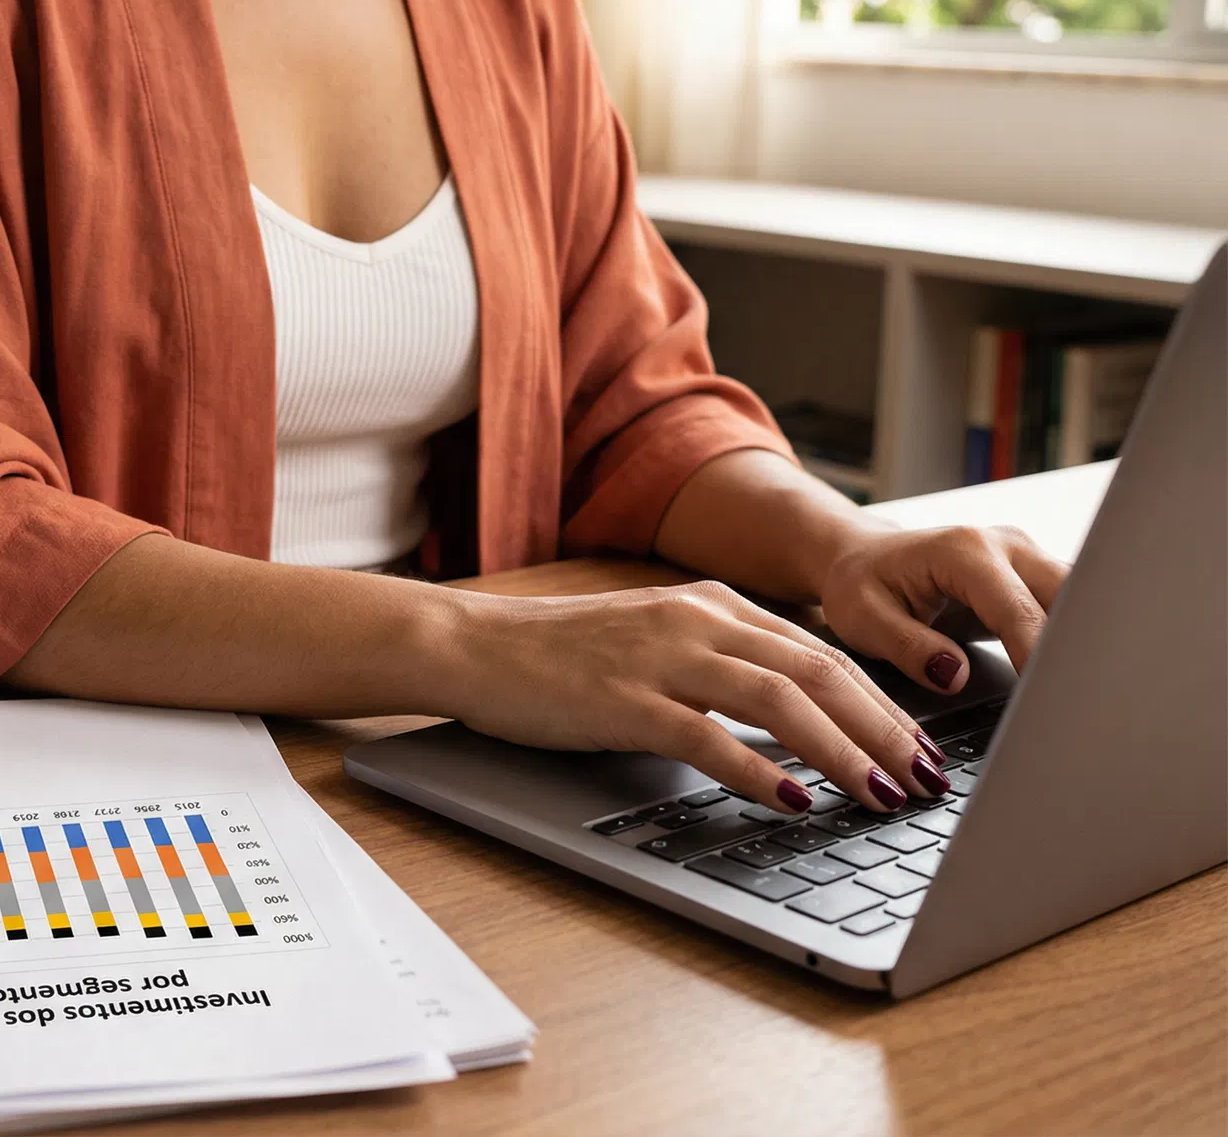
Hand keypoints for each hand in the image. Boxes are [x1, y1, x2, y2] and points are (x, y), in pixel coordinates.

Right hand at [449, 582, 951, 815]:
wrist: (476, 645)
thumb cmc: (562, 655)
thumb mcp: (657, 642)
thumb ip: (722, 665)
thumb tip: (797, 720)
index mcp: (712, 605)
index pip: (821, 654)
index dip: (883, 703)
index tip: (923, 748)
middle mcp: (696, 621)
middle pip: (818, 671)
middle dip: (885, 729)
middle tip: (929, 779)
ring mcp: (660, 657)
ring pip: (778, 698)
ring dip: (842, 750)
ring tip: (882, 793)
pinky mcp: (623, 699)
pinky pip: (708, 735)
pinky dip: (759, 769)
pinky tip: (794, 800)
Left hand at [817, 524, 1067, 694]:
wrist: (861, 558)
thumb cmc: (859, 583)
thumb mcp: (862, 617)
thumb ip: (907, 646)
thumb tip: (953, 675)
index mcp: (964, 551)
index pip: (1018, 612)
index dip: (1037, 659)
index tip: (1047, 702)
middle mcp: (1006, 546)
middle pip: (1071, 598)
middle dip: (1079, 651)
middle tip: (1081, 706)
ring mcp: (1026, 559)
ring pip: (1083, 601)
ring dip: (1086, 647)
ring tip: (1085, 698)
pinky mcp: (1034, 579)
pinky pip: (1072, 609)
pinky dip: (1077, 642)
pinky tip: (1073, 680)